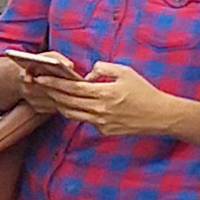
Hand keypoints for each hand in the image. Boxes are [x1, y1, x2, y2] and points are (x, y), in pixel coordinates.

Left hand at [38, 59, 181, 138]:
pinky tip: (70, 105)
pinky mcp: (104, 131)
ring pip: (72, 114)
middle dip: (51, 93)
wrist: (160, 116)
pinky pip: (85, 120)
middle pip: (67, 102)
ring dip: (59, 104)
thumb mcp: (125, 72)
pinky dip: (76, 112)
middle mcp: (101, 110)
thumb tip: (86, 74)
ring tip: (51, 95)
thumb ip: (103, 68)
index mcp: (105, 93)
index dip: (55, 83)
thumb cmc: (144, 91)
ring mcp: (102, 123)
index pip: (73, 88)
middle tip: (39, 85)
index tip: (42, 78)